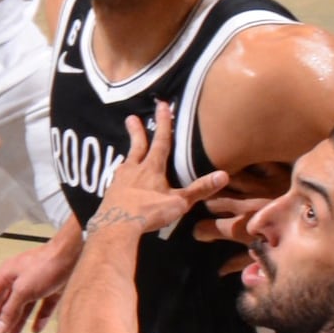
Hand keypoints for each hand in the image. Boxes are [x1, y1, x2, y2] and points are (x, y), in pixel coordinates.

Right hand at [0, 229, 78, 332]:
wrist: (73, 252)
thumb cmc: (45, 266)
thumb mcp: (24, 290)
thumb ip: (10, 310)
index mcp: (6, 276)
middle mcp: (18, 280)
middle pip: (3, 305)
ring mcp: (35, 284)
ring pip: (22, 307)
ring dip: (16, 322)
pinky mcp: (51, 288)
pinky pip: (41, 306)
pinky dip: (38, 317)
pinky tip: (35, 329)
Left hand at [100, 101, 209, 239]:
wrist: (115, 226)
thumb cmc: (149, 211)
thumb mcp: (179, 202)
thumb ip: (200, 189)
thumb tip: (224, 175)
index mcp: (151, 168)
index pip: (161, 141)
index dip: (163, 123)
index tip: (162, 105)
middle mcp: (133, 170)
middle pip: (137, 147)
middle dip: (137, 131)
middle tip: (131, 118)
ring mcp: (119, 181)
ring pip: (125, 163)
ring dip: (128, 155)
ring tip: (128, 153)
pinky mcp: (110, 194)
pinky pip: (117, 180)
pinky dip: (121, 176)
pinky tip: (120, 181)